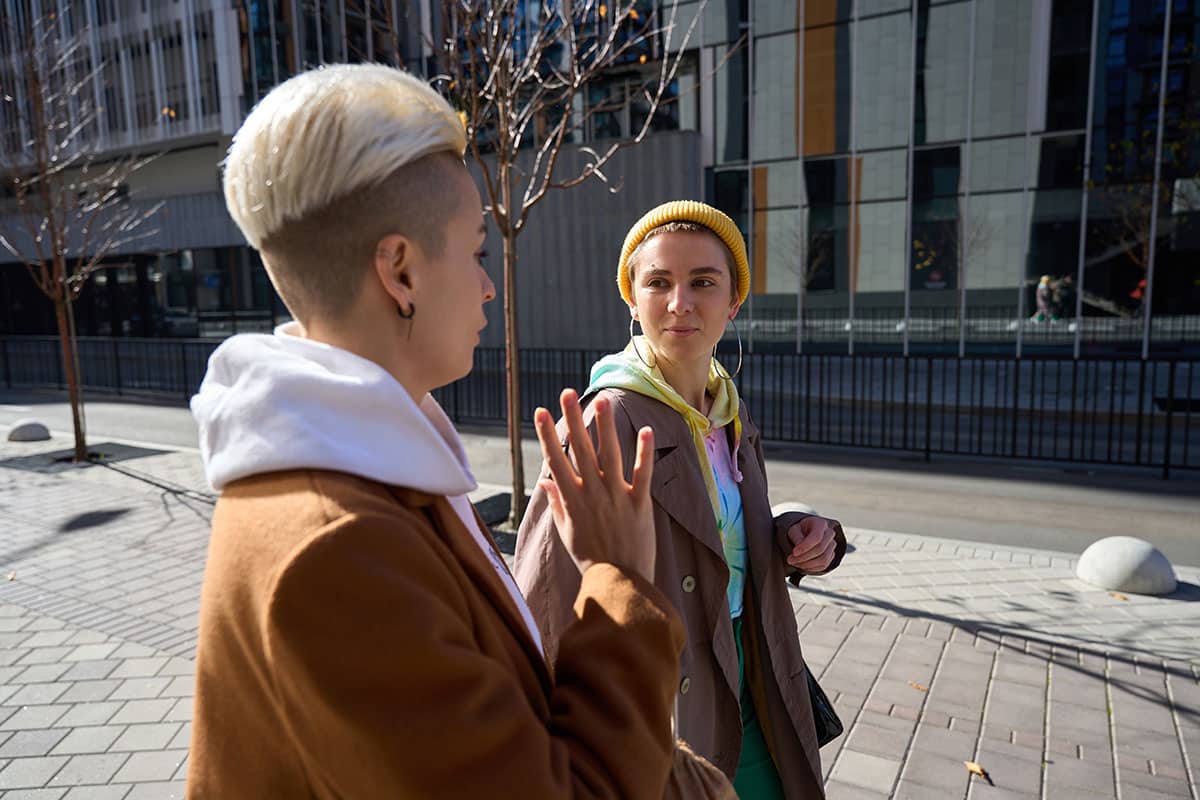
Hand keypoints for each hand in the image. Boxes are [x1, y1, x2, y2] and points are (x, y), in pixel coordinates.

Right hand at [534, 389, 655, 582]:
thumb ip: (557, 504)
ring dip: (605, 427)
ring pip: (610, 455)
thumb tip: (545, 482)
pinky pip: (642, 474)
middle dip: (573, 419)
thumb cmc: (590, 559)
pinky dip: (644, 453)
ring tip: (602, 401)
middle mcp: (592, 493)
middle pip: (581, 450)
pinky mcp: (640, 504)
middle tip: (567, 393)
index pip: (556, 460)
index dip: (548, 435)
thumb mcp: (566, 532)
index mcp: (572, 500)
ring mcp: (616, 497)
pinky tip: (646, 430)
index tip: (542, 412)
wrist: (618, 582)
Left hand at [786, 516, 837, 573]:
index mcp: (820, 524)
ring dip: (807, 564)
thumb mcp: (793, 529)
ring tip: (794, 563)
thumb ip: (796, 537)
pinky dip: (811, 568)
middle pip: (820, 549)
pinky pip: (823, 565)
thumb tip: (799, 549)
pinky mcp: (831, 555)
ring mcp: (832, 545)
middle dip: (804, 557)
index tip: (794, 552)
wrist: (804, 534)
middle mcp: (829, 533)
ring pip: (823, 559)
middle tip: (790, 560)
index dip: (805, 547)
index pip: (816, 537)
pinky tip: (801, 566)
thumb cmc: (799, 530)